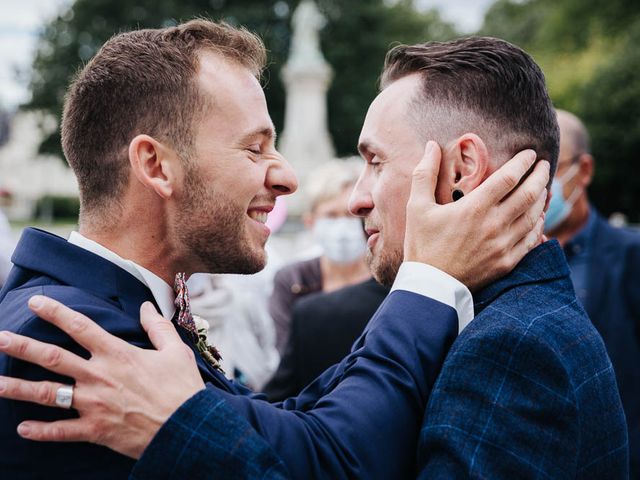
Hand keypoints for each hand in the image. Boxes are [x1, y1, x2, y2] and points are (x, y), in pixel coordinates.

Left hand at [0, 296, 204, 458]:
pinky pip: (61, 431)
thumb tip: (146, 306)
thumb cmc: (182, 388)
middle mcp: (99, 376)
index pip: (81, 327)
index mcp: (117, 354)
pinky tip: (21, 428)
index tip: (36, 302)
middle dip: (23, 346)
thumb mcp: (176, 351)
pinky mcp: (95, 430)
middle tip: (0, 337)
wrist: (186, 427)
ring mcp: (94, 404)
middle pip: (53, 358)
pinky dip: (40, 431)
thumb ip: (157, 326)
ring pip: (49, 394)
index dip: (56, 312)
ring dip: (18, 388)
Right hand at [404, 141, 548, 290]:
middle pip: (530, 193)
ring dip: (542, 198)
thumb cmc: (421, 244)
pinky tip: (539, 217)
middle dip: (541, 175)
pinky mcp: (507, 262)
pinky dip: (539, 224)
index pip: (510, 176)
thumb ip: (424, 173)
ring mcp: (504, 245)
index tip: (530, 153)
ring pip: (535, 215)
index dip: (523, 162)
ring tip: (544, 187)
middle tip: (545, 165)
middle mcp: (495, 224)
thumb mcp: (416, 207)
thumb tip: (431, 145)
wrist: (430, 287)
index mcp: (475, 207)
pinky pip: (532, 239)